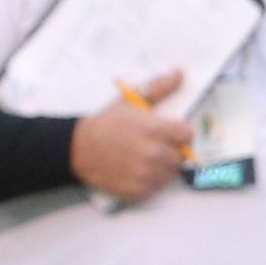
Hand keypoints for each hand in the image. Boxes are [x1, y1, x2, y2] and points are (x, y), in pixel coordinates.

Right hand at [71, 69, 191, 199]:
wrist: (77, 149)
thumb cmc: (105, 124)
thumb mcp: (129, 101)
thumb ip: (158, 87)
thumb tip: (179, 74)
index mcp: (155, 129)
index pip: (188, 134)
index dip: (178, 132)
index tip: (168, 132)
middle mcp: (154, 153)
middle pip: (181, 155)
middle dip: (169, 149)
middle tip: (152, 145)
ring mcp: (147, 173)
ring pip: (170, 172)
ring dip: (161, 166)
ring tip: (143, 158)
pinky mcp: (139, 190)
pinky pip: (157, 187)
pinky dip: (150, 181)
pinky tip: (136, 170)